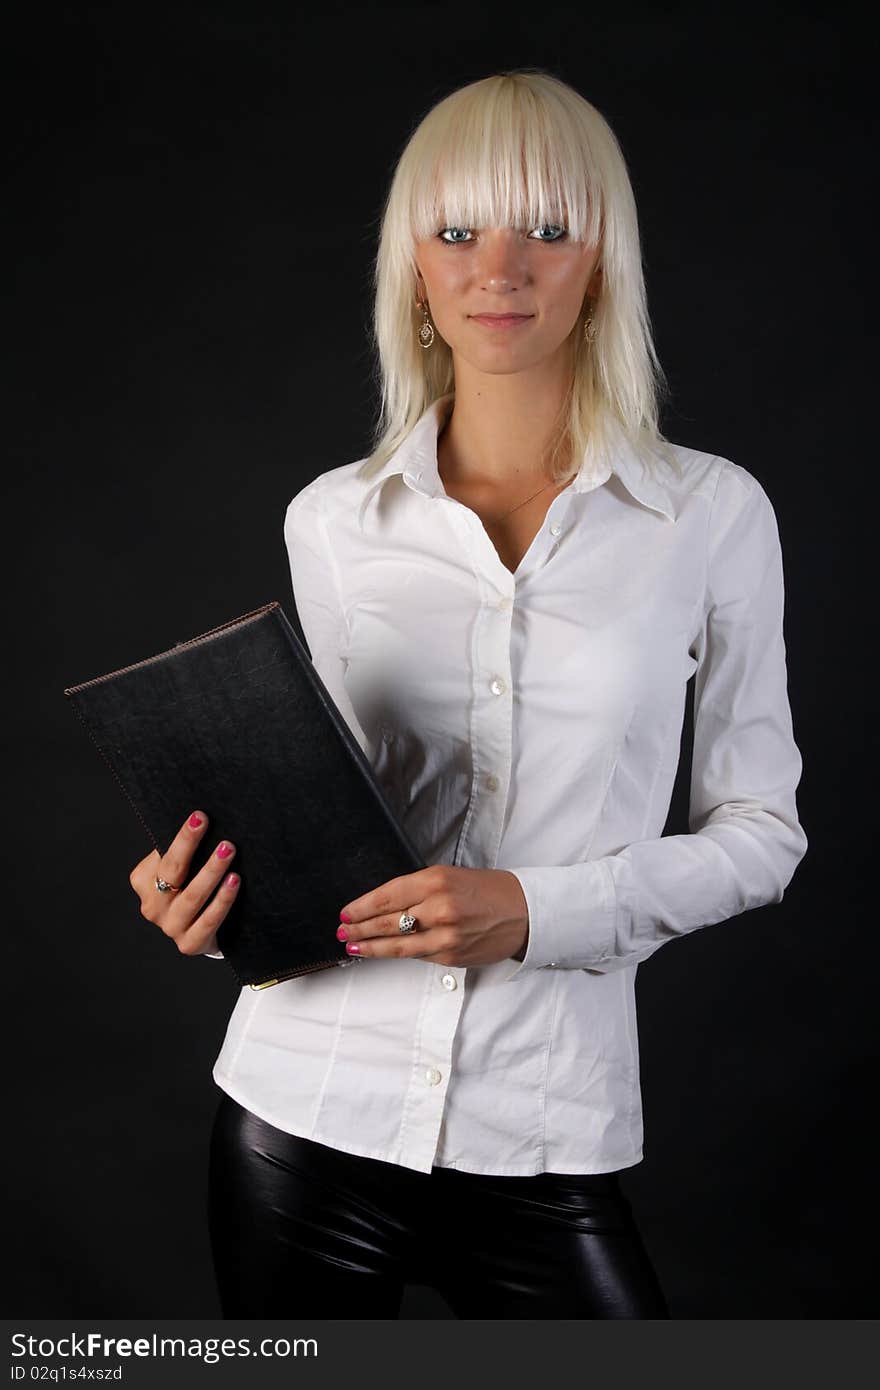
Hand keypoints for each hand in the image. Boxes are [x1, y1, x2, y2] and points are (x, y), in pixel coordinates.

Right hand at [128, 810, 240, 956]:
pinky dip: (221, 901)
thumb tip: (205, 819)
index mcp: (144, 881)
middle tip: (210, 827)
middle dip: (189, 846)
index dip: (183, 837)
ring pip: (191, 897)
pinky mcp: (189, 944)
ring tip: (228, 852)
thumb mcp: (183, 867)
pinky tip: (234, 882)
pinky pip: (208, 921)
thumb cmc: (193, 885)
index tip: (199, 817)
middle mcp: (152, 906)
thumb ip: (185, 850)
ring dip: (210, 872)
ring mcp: (170, 927)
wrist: (203, 929)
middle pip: (171, 873)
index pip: (163, 856)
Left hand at [336, 865, 528, 966]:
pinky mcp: (450, 956)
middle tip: (342, 930)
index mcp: (436, 880)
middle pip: (387, 921)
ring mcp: (445, 935)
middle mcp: (439, 907)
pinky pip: (416, 955)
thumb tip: (384, 906)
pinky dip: (396, 953)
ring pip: (397, 944)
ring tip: (353, 945)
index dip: (362, 906)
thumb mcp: (450, 876)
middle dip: (360, 927)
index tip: (346, 912)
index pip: (388, 895)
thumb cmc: (487, 890)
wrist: (524, 911)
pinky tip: (382, 952)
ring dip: (370, 946)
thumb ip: (419, 890)